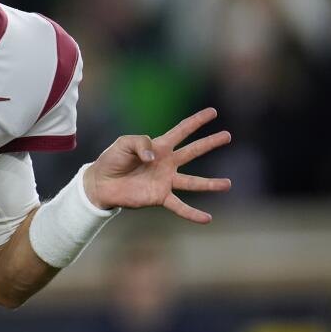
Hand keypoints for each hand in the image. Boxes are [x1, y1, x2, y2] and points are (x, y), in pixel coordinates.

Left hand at [84, 108, 231, 222]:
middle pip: (193, 151)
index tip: (213, 112)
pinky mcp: (159, 197)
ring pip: (193, 182)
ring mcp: (165, 180)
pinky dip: (193, 213)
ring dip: (211, 184)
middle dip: (210, 143)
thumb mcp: (124, 143)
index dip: (197, 121)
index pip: (182, 131)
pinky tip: (208, 219)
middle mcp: (166, 162)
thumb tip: (153, 158)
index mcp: (159, 146)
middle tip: (228, 135)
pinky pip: (180, 206)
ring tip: (228, 184)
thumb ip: (140, 143)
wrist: (101, 183)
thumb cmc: (112, 160)